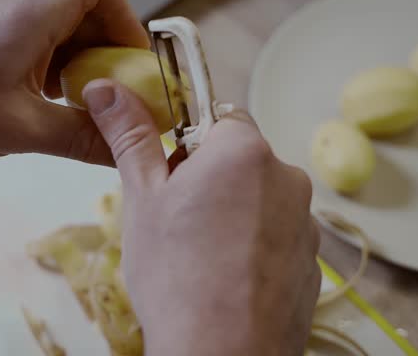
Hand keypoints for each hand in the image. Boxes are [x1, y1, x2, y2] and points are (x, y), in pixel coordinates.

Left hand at [0, 0, 146, 162]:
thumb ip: (79, 137)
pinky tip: (40, 104)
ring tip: (70, 110)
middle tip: (107, 101)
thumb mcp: (17, 129)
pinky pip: (41, 34)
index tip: (124, 62)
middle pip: (93, 2)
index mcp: (35, 9)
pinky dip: (53, 65)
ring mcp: (4, 9)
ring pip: (67, 22)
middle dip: (108, 51)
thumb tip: (122, 150)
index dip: (127, 11)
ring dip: (80, 63)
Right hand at [82, 80, 320, 355]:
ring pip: (259, 200)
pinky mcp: (312, 264)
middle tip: (175, 219)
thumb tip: (105, 88)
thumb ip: (129, 135)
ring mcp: (306, 224)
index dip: (187, 146)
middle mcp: (287, 178)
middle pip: (240, 160)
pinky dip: (253, 249)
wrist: (221, 355)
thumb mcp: (142, 197)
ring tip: (199, 256)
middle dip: (209, 180)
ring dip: (232, 214)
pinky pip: (276, 238)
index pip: (217, 119)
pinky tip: (224, 279)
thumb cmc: (175, 273)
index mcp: (244, 151)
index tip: (167, 176)